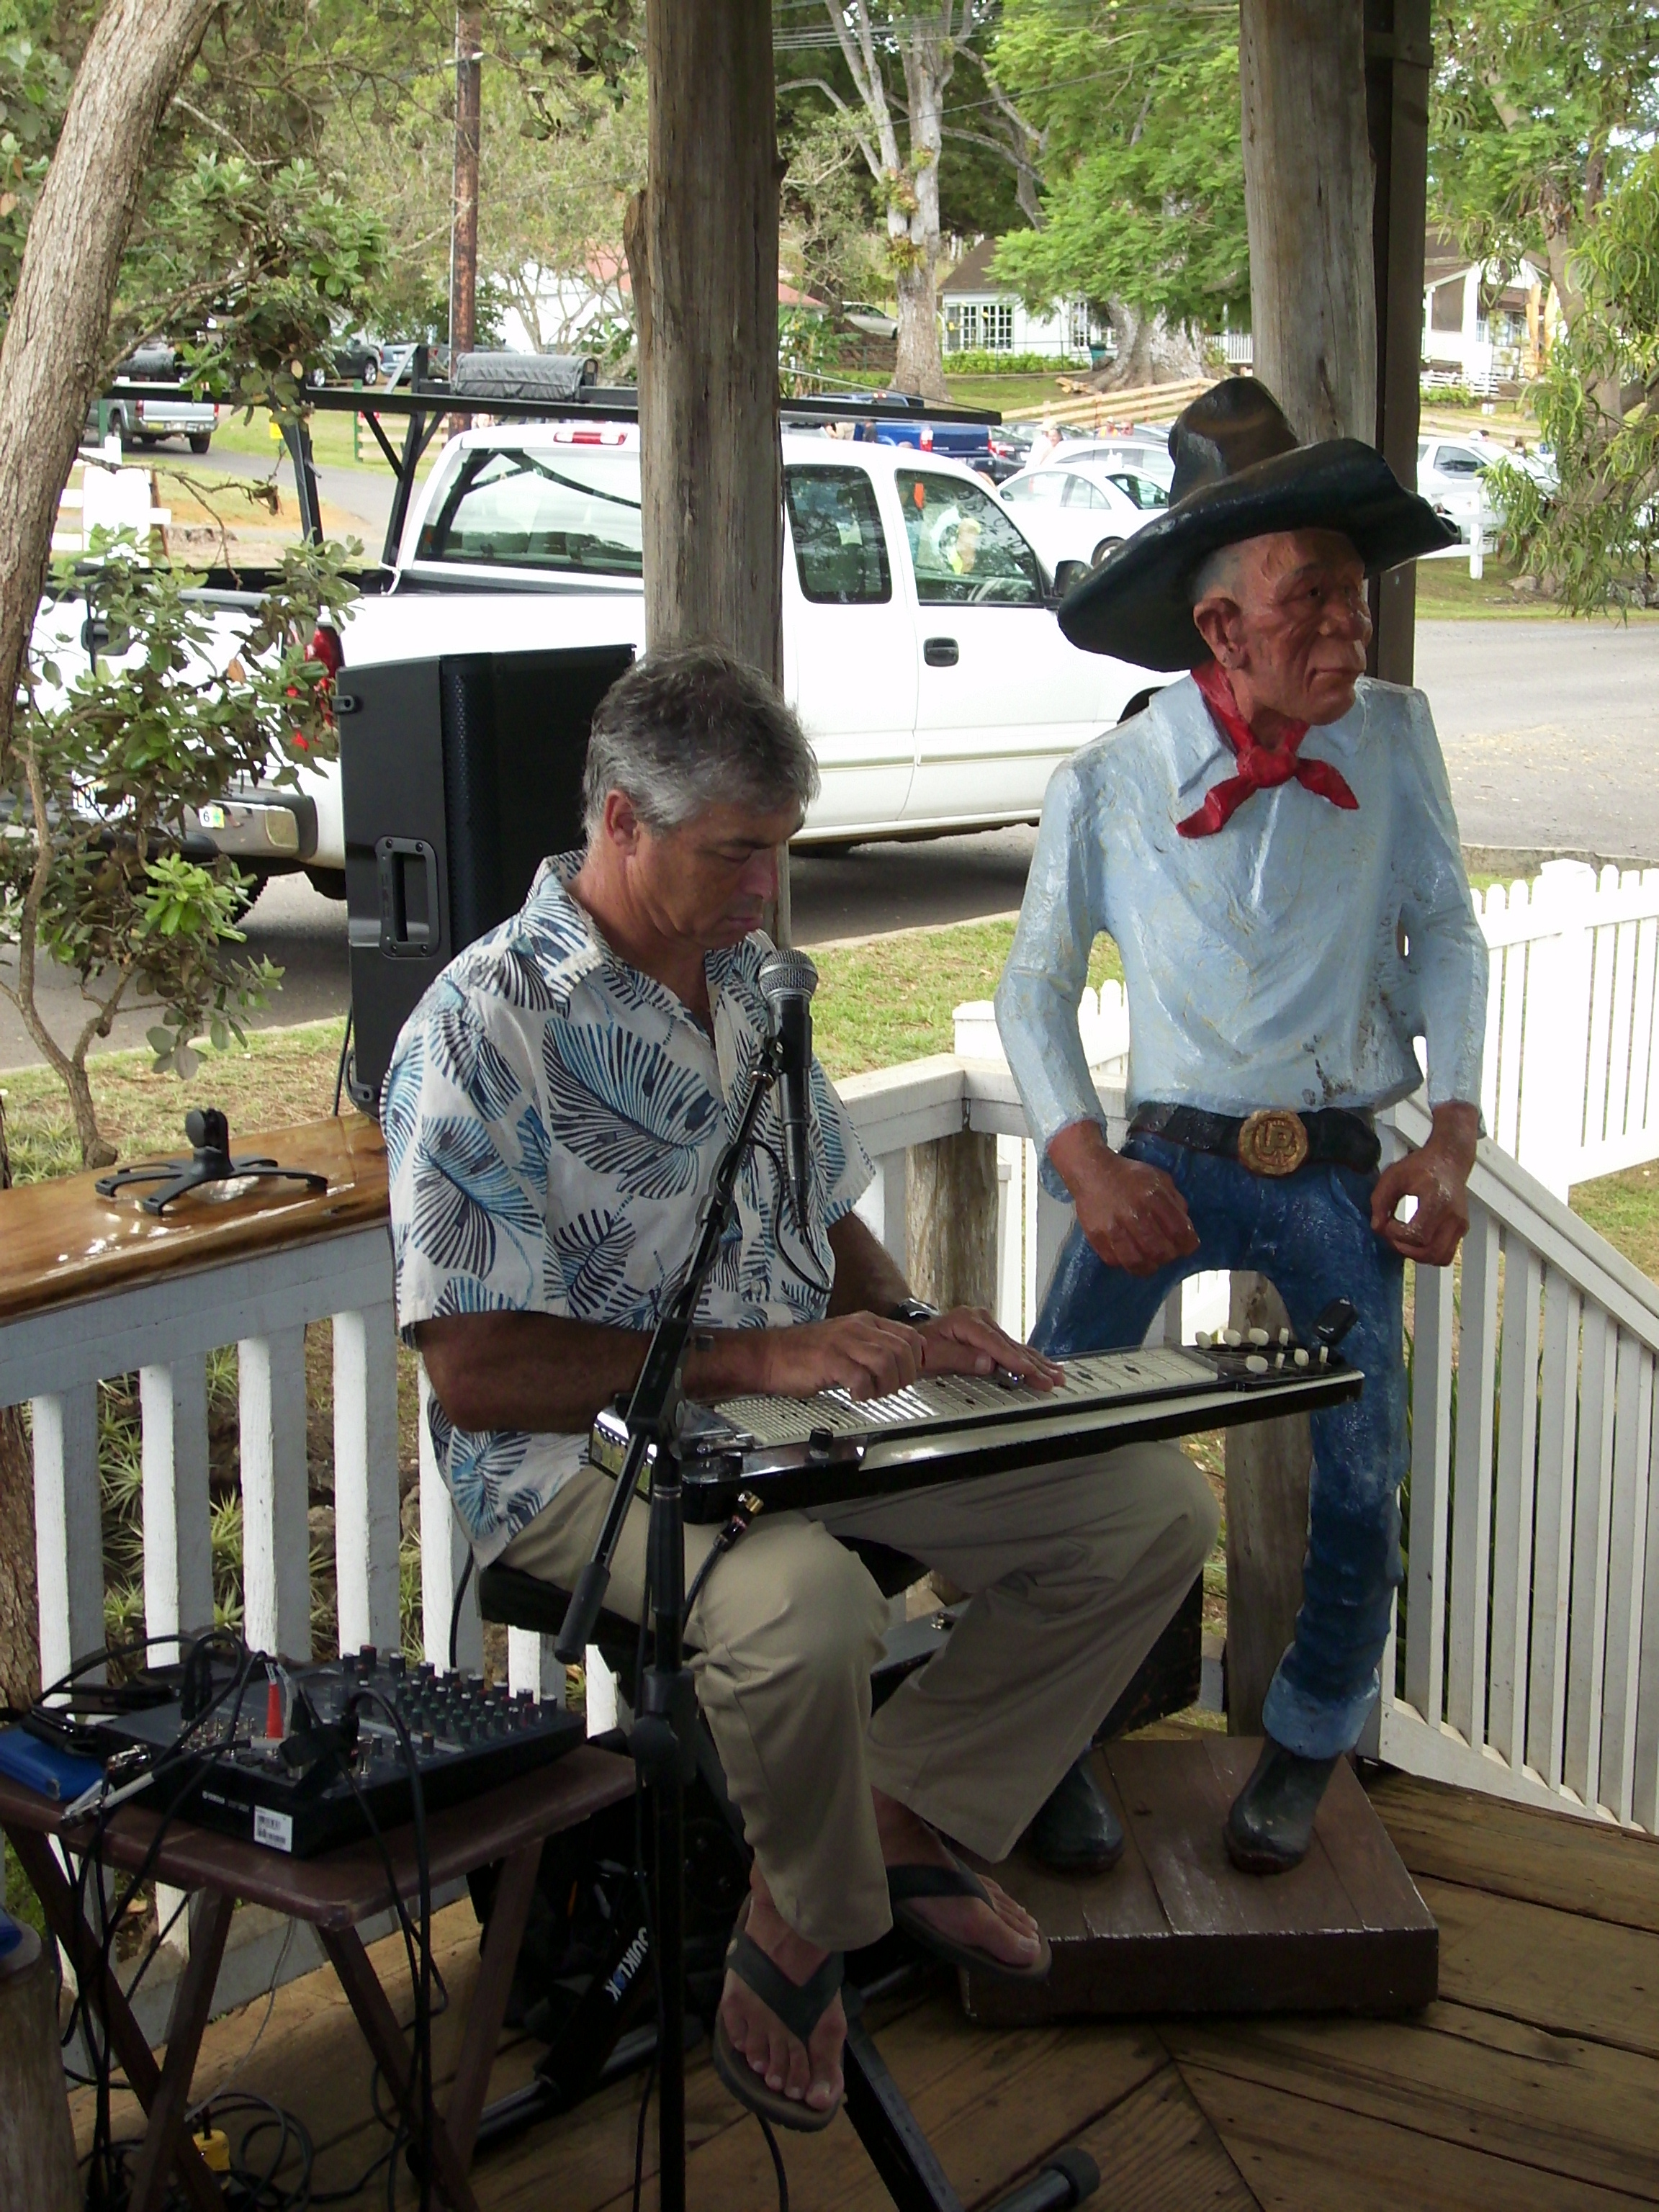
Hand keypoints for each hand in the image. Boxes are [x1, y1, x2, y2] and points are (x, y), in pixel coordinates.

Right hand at [752, 1312, 927, 1399]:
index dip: (917, 1359)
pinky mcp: (830, 1360)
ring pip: (886, 1362)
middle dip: (904, 1376)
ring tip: (872, 1393)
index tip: (911, 1374)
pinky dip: (864, 1392)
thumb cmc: (805, 1354)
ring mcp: (843, 1342)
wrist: (769, 1355)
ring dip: (886, 1385)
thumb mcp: (844, 1341)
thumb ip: (870, 1348)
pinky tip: (855, 1395)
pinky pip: (861, 1378)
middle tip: (891, 1390)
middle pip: (902, 1350)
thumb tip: (898, 1365)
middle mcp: (857, 1328)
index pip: (908, 1336)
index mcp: (864, 1322)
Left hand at [917, 1308, 1063, 1390]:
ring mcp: (987, 1325)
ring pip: (1016, 1346)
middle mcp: (981, 1320)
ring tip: (1057, 1374)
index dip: (1014, 1360)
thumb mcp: (934, 1352)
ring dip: (1038, 1362)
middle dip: (1034, 1365)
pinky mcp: (990, 1333)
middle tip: (1053, 1380)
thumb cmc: (922, 1344)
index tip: (1030, 1372)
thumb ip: (959, 1357)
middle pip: (1011, 1346)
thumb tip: (987, 1363)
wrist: (916, 1335)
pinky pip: (1012, 1347)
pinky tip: (1044, 1365)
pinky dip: (1029, 1358)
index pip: (996, 1344)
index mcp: (968, 1321)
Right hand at [1048, 1120, 1198, 1276]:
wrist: (1092, 1171)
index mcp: (1153, 1197)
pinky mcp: (1096, 1236)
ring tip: (1150, 1261)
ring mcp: (1113, 1227)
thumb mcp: (1160, 1179)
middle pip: (1160, 1252)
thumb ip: (1176, 1201)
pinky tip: (1130, 1255)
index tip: (1186, 1247)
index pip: (1180, 1232)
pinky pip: (1115, 1261)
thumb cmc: (1129, 1176)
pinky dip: (1125, 1263)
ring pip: (1137, 1262)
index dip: (1188, 1245)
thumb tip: (1186, 1227)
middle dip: (1169, 1257)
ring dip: (1148, 1266)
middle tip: (1167, 1253)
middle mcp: (1134, 1213)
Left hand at [1370, 1101, 1477, 1266]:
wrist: (1449, 1160)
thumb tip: (1377, 1228)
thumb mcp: (1393, 1176)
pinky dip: (1430, 1254)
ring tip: (1404, 1240)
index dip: (1396, 1235)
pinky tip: (1417, 1241)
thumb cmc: (1420, 1166)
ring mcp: (1461, 1224)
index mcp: (1437, 1200)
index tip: (1387, 1222)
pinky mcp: (1463, 1228)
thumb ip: (1380, 1201)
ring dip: (1418, 1256)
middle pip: (1429, 1252)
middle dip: (1405, 1249)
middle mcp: (1453, 1215)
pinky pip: (1447, 1253)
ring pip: (1440, 1257)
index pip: (1417, 1235)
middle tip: (1393, 1236)